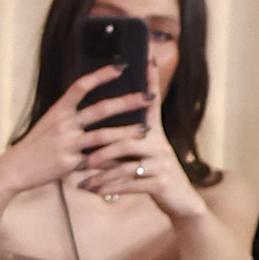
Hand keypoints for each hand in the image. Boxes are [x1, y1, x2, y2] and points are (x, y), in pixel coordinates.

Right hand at [0, 61, 132, 204]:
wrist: (15, 169)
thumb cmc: (35, 145)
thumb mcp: (49, 124)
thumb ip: (70, 115)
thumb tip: (94, 107)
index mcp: (58, 110)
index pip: (81, 86)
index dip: (102, 75)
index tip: (122, 67)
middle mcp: (64, 124)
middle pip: (100, 109)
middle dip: (127, 101)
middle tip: (147, 96)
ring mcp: (67, 143)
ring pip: (103, 135)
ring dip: (127, 132)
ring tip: (145, 129)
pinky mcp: (69, 163)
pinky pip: (95, 160)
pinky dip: (112, 159)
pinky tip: (128, 159)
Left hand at [71, 77, 195, 218]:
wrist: (180, 199)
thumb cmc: (154, 173)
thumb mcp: (144, 153)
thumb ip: (127, 141)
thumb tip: (99, 132)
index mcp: (154, 134)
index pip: (152, 104)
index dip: (151, 82)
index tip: (146, 60)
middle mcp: (160, 144)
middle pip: (126, 140)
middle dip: (99, 150)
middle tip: (78, 157)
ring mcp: (161, 163)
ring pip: (125, 166)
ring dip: (100, 174)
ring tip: (81, 179)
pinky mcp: (160, 183)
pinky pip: (129, 185)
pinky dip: (109, 188)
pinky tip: (94, 191)